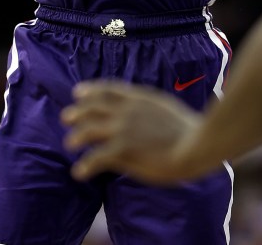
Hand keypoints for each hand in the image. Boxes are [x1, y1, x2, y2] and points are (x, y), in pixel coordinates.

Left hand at [60, 79, 205, 184]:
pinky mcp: (124, 150)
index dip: (90, 90)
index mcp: (139, 97)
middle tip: (66, 117)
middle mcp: (127, 110)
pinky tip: (79, 173)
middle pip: (93, 107)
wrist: (195, 143)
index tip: (78, 92)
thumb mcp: (165, 106)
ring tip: (70, 144)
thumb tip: (141, 107)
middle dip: (77, 112)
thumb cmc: (188, 128)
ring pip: (89, 130)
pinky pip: (97, 158)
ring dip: (77, 137)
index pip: (108, 90)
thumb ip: (148, 105)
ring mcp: (123, 129)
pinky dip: (85, 166)